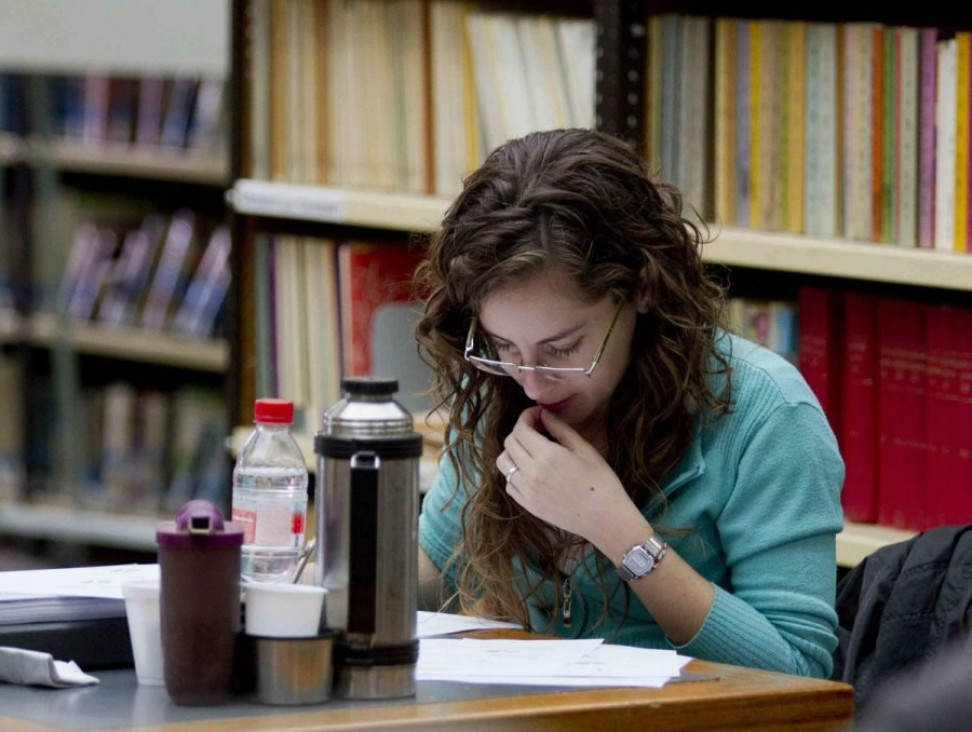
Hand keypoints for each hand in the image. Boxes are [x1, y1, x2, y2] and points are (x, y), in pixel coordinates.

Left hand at [497, 407, 646, 549]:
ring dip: (513, 452)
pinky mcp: (527, 505)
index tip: (538, 415)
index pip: (521, 429)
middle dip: (520, 431)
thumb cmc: (601, 482)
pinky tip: (531, 471)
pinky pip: (509, 484)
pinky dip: (514, 473)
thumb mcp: (584, 450)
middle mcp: (531, 473)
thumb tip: (544, 414)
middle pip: (509, 443)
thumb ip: (561, 429)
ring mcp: (526, 491)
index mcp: (547, 456)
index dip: (526, 417)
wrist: (605, 519)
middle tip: (537, 430)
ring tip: (531, 451)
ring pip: (503, 463)